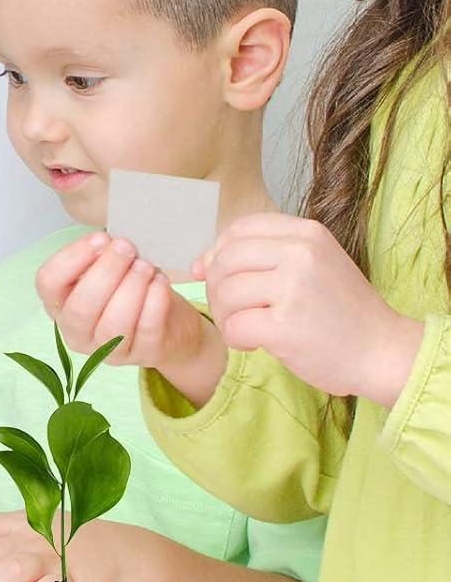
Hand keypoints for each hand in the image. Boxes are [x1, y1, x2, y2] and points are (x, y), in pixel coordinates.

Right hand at [35, 231, 224, 401]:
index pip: (48, 282)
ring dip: (131, 287)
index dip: (72, 257)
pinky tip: (160, 282)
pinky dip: (154, 301)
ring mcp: (107, 350)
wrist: (168, 323)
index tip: (99, 238)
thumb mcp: (106, 270)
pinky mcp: (142, 354)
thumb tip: (108, 244)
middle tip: (126, 247)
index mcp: (58, 304)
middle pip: (81, 307)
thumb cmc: (129, 289)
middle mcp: (76, 331)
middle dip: (106, 271)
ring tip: (145, 265)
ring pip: (113, 323)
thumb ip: (99, 257)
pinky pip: (146, 329)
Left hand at [201, 214, 421, 405]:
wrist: (384, 351)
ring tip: (244, 327)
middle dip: (216, 288)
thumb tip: (198, 264)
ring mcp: (294, 288)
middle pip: (225, 261)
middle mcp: (300, 253)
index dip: (218, 253)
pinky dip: (235, 338)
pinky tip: (253, 343)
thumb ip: (258, 257)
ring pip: (225, 293)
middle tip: (232, 310)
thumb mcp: (309, 265)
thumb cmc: (339, 310)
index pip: (239, 230)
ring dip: (225, 316)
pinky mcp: (287, 325)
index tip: (218, 276)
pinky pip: (234, 326)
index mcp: (306, 233)